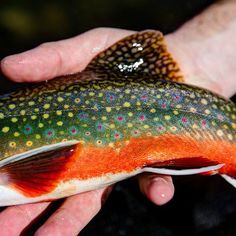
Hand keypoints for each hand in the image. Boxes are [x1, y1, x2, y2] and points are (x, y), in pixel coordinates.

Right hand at [0, 28, 174, 235]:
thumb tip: (5, 67)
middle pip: (57, 185)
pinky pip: (153, 181)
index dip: (15, 173)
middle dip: (31, 210)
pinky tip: (156, 192)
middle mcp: (92, 147)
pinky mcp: (156, 158)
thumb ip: (52, 59)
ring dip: (74, 219)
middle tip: (5, 234)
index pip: (36, 153)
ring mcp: (123, 157)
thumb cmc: (128, 55)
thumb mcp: (87, 49)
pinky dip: (154, 188)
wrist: (179, 62)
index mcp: (71, 125)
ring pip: (95, 195)